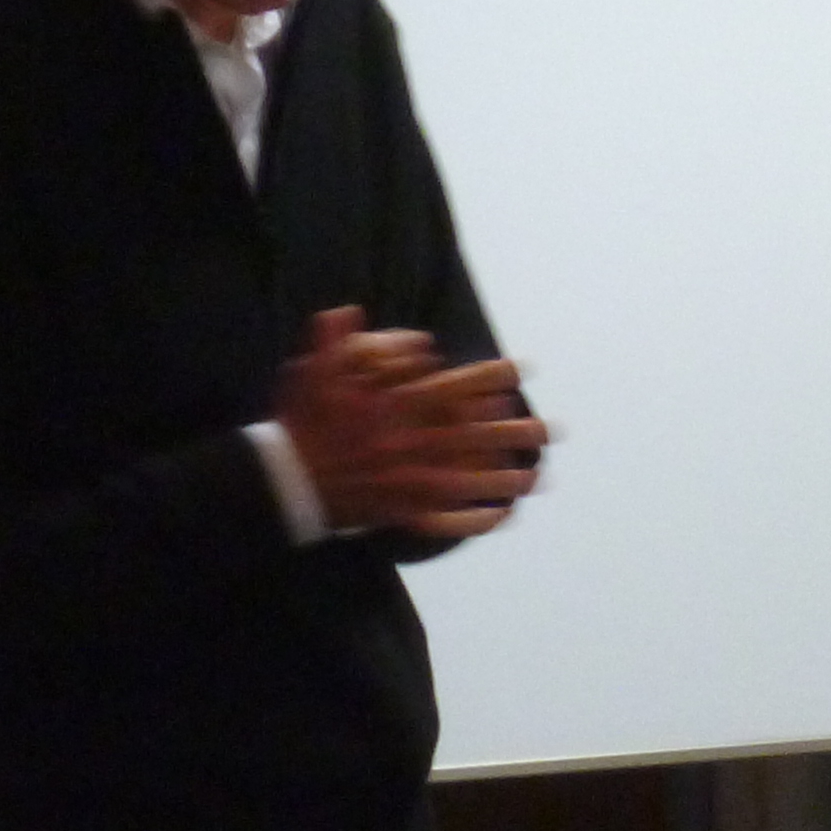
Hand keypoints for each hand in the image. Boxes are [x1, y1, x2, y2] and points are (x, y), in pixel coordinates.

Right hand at [275, 307, 549, 538]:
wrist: (282, 484)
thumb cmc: (301, 425)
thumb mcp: (312, 375)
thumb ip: (336, 343)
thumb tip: (352, 311)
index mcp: (398, 408)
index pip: (455, 389)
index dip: (489, 379)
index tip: (518, 372)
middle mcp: (412, 444)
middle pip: (474, 438)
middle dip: (513, 434)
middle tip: (548, 432)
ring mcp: (409, 482)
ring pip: (468, 481)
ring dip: (503, 480)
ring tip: (534, 478)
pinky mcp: (401, 512)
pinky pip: (444, 519)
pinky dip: (472, 519)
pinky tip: (498, 516)